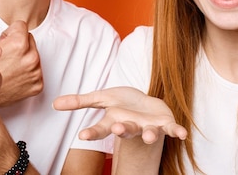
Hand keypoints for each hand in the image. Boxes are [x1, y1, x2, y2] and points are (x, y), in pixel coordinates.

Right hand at [0, 0, 42, 105]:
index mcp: (19, 44)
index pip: (21, 26)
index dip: (7, 34)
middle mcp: (32, 58)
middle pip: (28, 39)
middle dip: (17, 44)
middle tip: (2, 56)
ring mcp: (36, 73)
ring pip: (33, 54)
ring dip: (23, 57)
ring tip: (7, 66)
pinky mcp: (38, 85)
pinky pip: (36, 70)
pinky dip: (27, 72)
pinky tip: (14, 76)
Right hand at [53, 87, 186, 143]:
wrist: (147, 106)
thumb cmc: (123, 103)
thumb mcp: (101, 99)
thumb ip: (80, 102)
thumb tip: (54, 103)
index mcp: (115, 121)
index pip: (101, 128)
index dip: (92, 132)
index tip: (82, 136)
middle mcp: (131, 127)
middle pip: (125, 130)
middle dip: (122, 130)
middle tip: (117, 129)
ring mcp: (148, 127)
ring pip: (148, 133)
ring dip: (148, 135)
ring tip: (148, 137)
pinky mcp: (165, 124)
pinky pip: (171, 130)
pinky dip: (177, 132)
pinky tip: (183, 134)